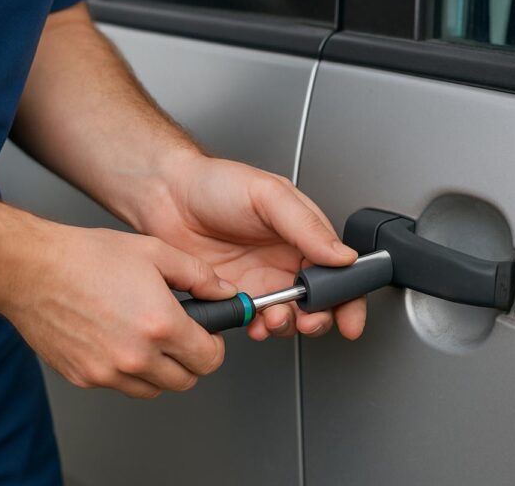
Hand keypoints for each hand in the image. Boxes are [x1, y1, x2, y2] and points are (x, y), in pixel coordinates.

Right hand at [2, 225, 234, 397]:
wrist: (30, 269)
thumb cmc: (88, 257)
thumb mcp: (156, 252)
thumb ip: (200, 276)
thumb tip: (226, 293)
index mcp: (161, 325)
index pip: (210, 359)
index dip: (214, 346)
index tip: (206, 335)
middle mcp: (136, 356)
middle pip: (186, 381)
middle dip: (190, 360)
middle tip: (180, 335)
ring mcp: (108, 371)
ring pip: (154, 388)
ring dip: (160, 369)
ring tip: (148, 336)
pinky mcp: (84, 378)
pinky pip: (121, 386)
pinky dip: (128, 371)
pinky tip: (120, 339)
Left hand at [133, 151, 366, 340]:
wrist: (165, 196)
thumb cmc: (215, 184)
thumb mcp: (269, 195)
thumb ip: (307, 226)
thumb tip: (342, 255)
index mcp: (304, 236)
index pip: (339, 273)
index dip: (348, 299)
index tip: (349, 318)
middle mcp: (286, 262)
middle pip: (319, 304)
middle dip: (319, 319)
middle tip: (308, 321)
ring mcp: (261, 281)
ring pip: (288, 318)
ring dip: (287, 326)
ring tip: (274, 318)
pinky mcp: (234, 296)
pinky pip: (254, 322)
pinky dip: (258, 329)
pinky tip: (253, 323)